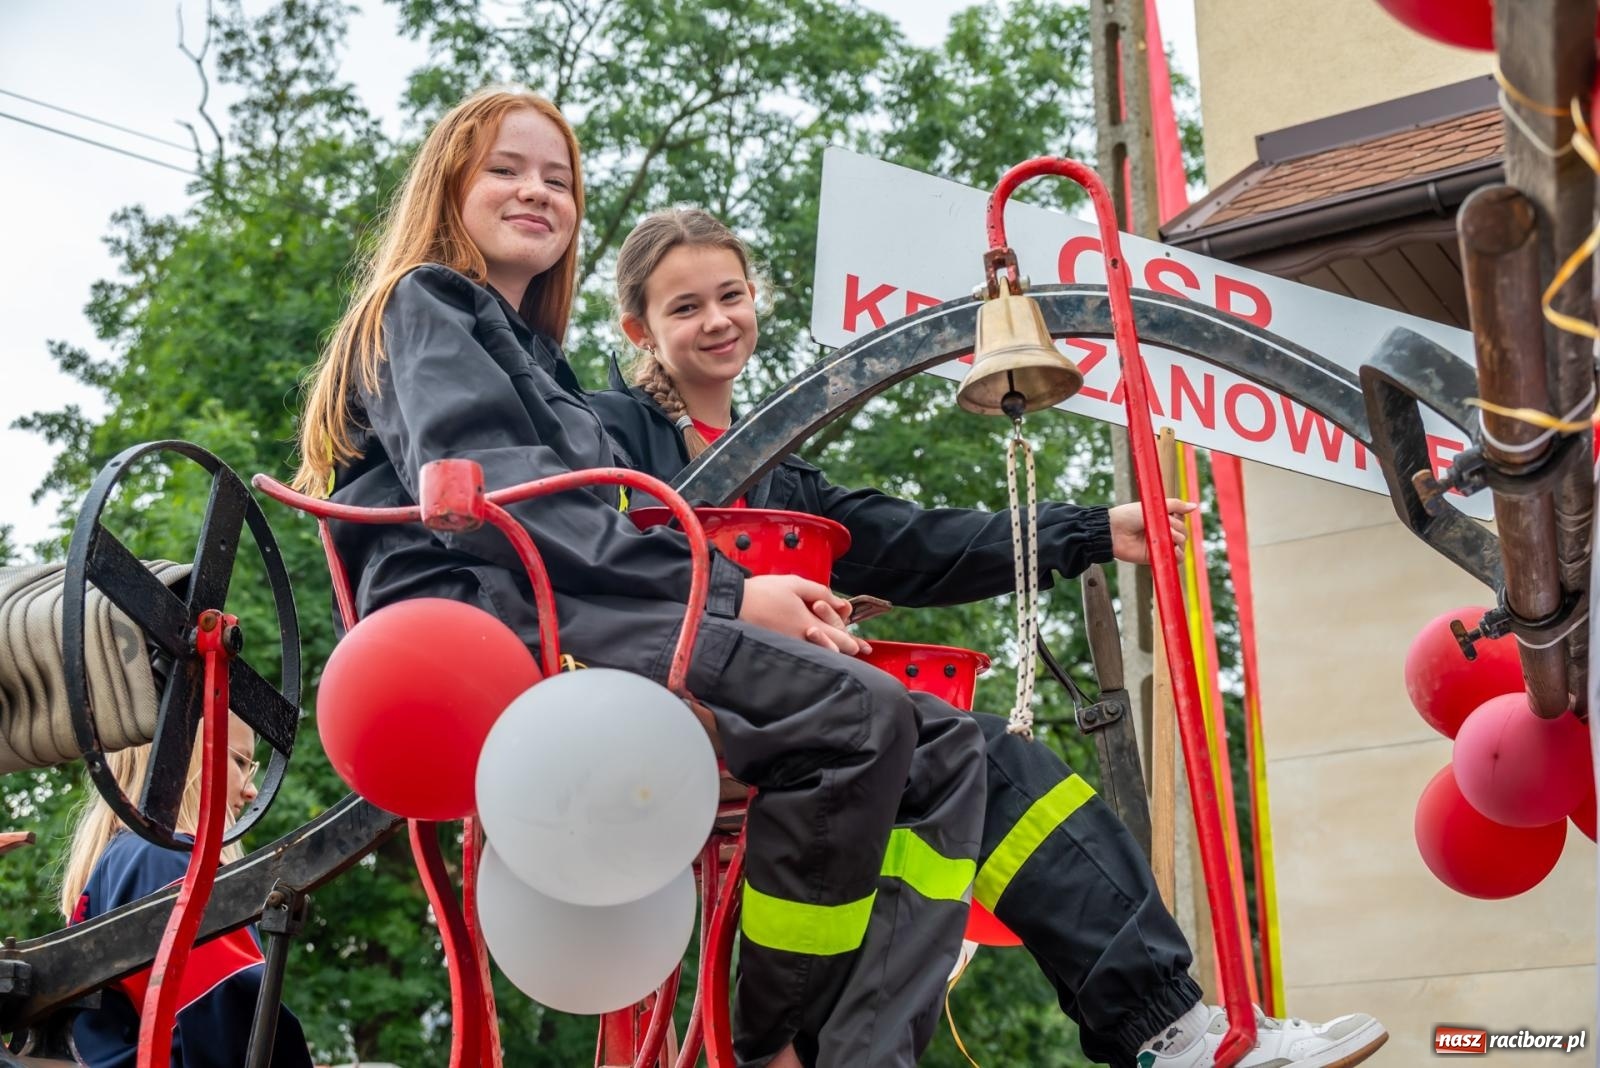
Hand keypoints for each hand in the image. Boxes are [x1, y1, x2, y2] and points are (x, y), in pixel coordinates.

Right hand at [738, 574, 866, 654]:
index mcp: (808, 624)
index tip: (863, 647)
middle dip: (846, 650)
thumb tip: (842, 605)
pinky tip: (816, 647)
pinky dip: (814, 651)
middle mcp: (801, 640)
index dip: (853, 643)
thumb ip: (821, 593)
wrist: (732, 606)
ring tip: (841, 651)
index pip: (838, 638)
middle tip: (860, 652)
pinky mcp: (779, 647)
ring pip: (817, 653)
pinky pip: (802, 652)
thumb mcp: (795, 584)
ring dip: (831, 651)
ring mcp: (789, 646)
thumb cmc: (761, 593)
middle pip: (831, 650)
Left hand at [1108, 499, 1197, 564]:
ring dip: (1179, 540)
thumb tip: (1195, 506)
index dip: (1179, 518)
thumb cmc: (1130, 515)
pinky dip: (1178, 555)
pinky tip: (1175, 550)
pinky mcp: (1156, 557)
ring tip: (1168, 537)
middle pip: (1183, 532)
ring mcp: (1160, 545)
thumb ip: (1176, 505)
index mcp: (1162, 519)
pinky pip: (1175, 559)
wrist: (1114, 531)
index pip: (1181, 520)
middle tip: (1163, 526)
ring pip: (1182, 545)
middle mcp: (1162, 532)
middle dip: (1177, 528)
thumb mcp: (1155, 506)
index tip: (1170, 514)